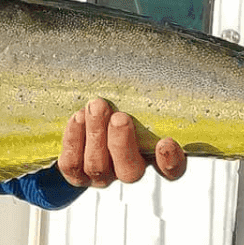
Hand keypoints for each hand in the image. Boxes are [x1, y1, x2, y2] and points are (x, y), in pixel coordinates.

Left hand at [59, 98, 186, 188]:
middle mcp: (128, 171)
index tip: (166, 143)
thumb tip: (155, 68)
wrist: (86, 113)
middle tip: (120, 117)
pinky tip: (78, 117)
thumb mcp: (137, 99)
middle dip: (122, 143)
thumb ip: (146, 96)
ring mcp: (101, 176)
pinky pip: (72, 164)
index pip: (170, 170)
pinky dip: (74, 140)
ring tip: (96, 107)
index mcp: (152, 157)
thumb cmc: (120, 103)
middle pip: (129, 171)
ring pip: (97, 166)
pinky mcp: (76, 174)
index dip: (169, 162)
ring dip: (96, 135)